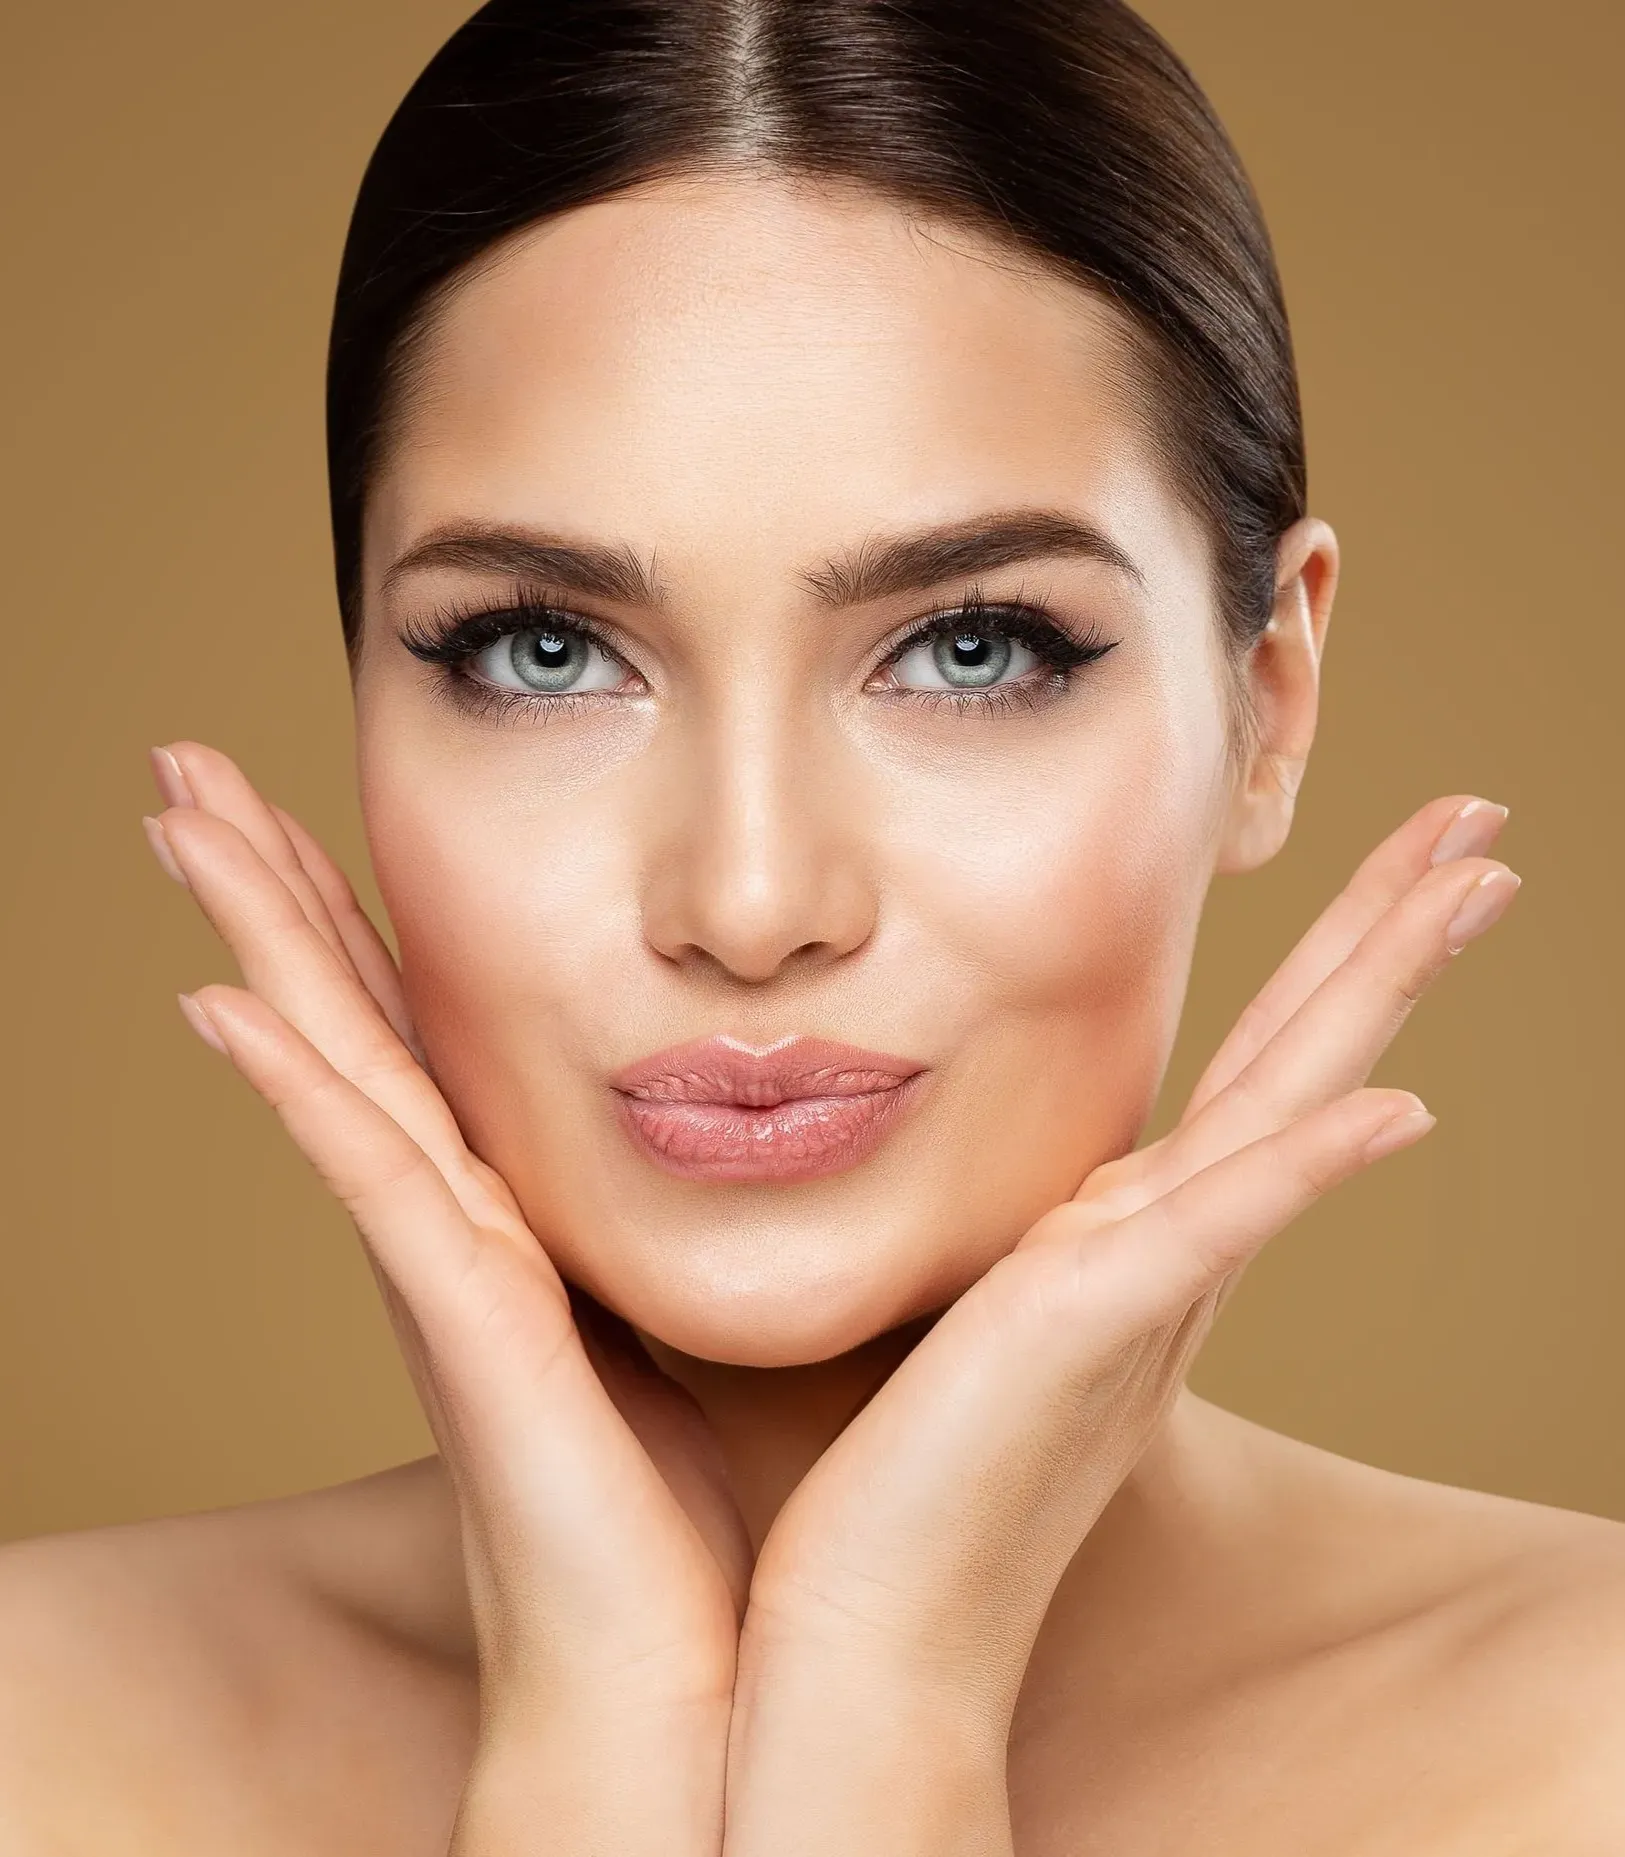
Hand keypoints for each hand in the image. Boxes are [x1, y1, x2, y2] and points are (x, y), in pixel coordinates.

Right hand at [142, 742, 746, 1855]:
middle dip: (275, 887)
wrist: (702, 1687)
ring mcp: (448, 1272)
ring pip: (335, 1064)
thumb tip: (814, 1113)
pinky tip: (226, 998)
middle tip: (195, 765)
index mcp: (519, 1217)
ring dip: (260, 935)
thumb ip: (735, 1209)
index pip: (424, 1031)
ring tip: (181, 815)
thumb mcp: (726, 1304)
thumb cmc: (728, 1506)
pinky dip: (295, 1086)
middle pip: (350, 1018)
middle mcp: (459, 1227)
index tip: (317, 803)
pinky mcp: (466, 1326)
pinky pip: (370, 1178)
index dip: (360, 918)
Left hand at [724, 796, 1518, 1856]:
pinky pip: (1226, 1225)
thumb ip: (1023, 1233)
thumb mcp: (979, 1301)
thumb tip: (1012, 1164)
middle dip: (1390, 933)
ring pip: (1292, 1103)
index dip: (1332, 964)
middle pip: (1306, 1056)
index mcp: (1140, 1236)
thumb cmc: (908, 1466)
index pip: (1255, 1070)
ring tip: (1474, 879)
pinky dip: (1312, 1164)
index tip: (1391, 866)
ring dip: (1382, 987)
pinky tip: (1398, 1107)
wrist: (874, 1621)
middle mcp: (1171, 1248)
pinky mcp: (1098, 1325)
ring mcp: (1150, 1283)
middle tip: (1479, 822)